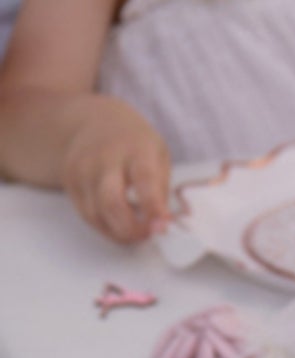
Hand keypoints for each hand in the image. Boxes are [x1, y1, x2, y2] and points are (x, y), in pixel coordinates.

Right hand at [61, 98, 170, 243]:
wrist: (94, 122)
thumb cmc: (134, 143)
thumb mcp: (158, 155)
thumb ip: (160, 188)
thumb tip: (162, 224)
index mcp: (136, 148)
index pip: (145, 180)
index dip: (153, 208)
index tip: (162, 228)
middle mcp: (105, 158)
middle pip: (111, 202)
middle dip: (130, 228)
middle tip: (147, 235)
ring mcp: (83, 170)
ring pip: (96, 214)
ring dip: (118, 233)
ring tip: (137, 233)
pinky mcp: (70, 182)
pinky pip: (87, 214)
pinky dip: (105, 227)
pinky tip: (119, 226)